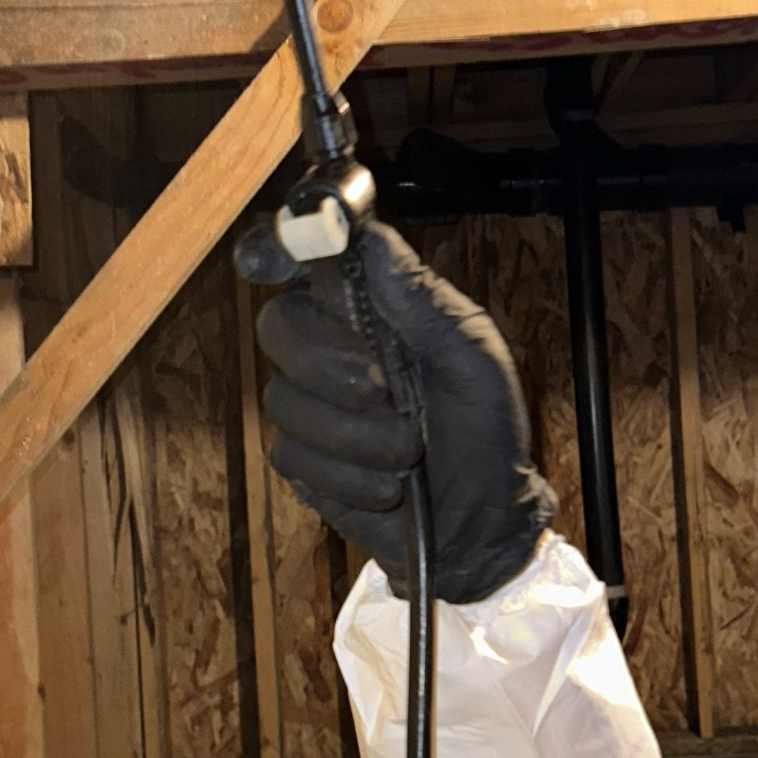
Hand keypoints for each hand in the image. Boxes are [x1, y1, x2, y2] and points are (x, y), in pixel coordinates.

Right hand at [238, 219, 554, 602]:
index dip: (278, 248)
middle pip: (278, 323)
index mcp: (371, 307)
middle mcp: (330, 346)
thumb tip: (368, 238)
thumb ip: (421, 299)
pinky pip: (294, 454)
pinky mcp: (300, 460)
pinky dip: (350, 475)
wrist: (482, 520)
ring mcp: (309, 404)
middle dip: (327, 361)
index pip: (304, 258)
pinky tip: (386, 484)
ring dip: (357, 434)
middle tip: (382, 390)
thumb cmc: (485, 430)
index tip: (271, 262)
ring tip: (408, 453)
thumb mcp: (472, 356)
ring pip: (285, 398)